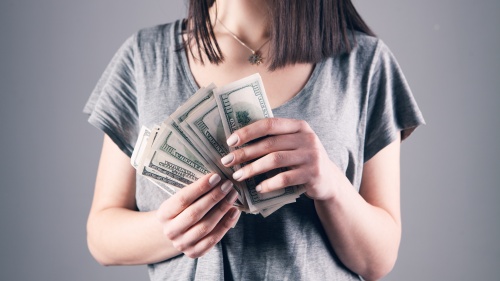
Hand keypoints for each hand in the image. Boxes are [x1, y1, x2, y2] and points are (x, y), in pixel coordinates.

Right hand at [156, 173, 239, 258]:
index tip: (216, 176)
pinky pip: (213, 239)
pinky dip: (226, 224)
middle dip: (214, 197)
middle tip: (227, 185)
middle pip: (195, 213)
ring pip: (206, 226)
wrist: (174, 232)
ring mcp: (182, 244)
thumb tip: (216, 178)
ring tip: (233, 195)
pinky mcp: (194, 252)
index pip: (182, 199)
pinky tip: (234, 211)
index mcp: (163, 214)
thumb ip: (194, 192)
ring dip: (222, 209)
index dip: (200, 187)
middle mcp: (170, 231)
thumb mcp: (179, 200)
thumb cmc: (181, 210)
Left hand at [221, 118, 340, 200]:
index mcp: (299, 126)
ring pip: (275, 160)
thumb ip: (274, 138)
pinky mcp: (313, 174)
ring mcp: (312, 156)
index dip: (248, 131)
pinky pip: (285, 178)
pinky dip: (269, 183)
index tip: (230, 141)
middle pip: (269, 143)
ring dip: (253, 168)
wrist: (328, 180)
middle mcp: (307, 138)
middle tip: (227, 161)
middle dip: (245, 153)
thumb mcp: (293, 144)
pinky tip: (258, 188)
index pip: (269, 124)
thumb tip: (238, 140)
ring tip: (238, 176)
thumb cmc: (301, 160)